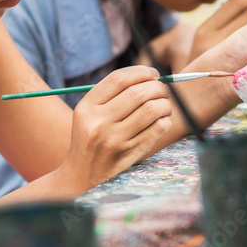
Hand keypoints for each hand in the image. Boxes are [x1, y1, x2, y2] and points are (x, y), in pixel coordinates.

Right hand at [57, 66, 172, 191]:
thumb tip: (149, 75)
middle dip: (158, 87)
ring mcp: (115, 140)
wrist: (82, 175)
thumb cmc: (90, 137)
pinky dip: (165, 120)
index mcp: (87, 108)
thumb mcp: (88, 113)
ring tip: (164, 105)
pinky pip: (158, 129)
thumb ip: (112, 93)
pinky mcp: (130, 154)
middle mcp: (99, 123)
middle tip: (162, 89)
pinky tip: (162, 120)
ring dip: (165, 103)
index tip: (153, 73)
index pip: (119, 79)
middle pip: (138, 92)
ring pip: (152, 109)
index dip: (141, 72)